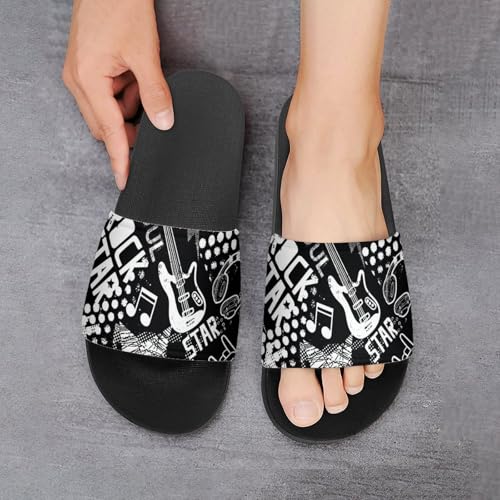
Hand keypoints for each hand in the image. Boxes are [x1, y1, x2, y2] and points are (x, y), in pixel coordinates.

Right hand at [62, 0, 173, 189]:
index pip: (110, 133)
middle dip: (129, 129)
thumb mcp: (145, 54)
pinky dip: (124, 93)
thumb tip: (164, 124)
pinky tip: (134, 76)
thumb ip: (155, 93)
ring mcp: (80, 74)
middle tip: (152, 122)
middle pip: (106, 125)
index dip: (120, 160)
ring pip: (108, 111)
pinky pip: (107, 95)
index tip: (125, 181)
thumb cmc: (120, 6)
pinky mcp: (88, 68)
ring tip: (142, 83)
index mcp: (88, 81)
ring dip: (129, 107)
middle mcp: (78, 81)